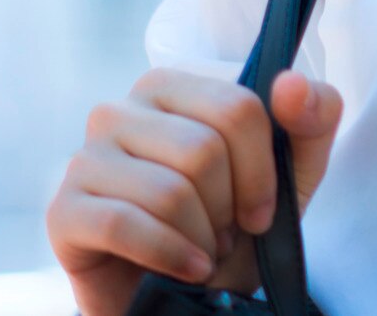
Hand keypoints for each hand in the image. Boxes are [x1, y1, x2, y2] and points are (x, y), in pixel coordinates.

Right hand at [47, 67, 343, 315]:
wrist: (185, 294)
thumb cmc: (235, 223)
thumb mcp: (293, 170)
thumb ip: (313, 116)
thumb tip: (291, 82)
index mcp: (170, 85)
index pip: (237, 107)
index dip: (261, 170)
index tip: (261, 208)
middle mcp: (118, 110)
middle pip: (202, 149)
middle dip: (228, 207)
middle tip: (225, 233)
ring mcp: (84, 159)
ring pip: (168, 191)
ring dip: (202, 237)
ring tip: (204, 251)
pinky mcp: (63, 211)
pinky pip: (123, 225)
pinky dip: (170, 255)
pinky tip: (188, 270)